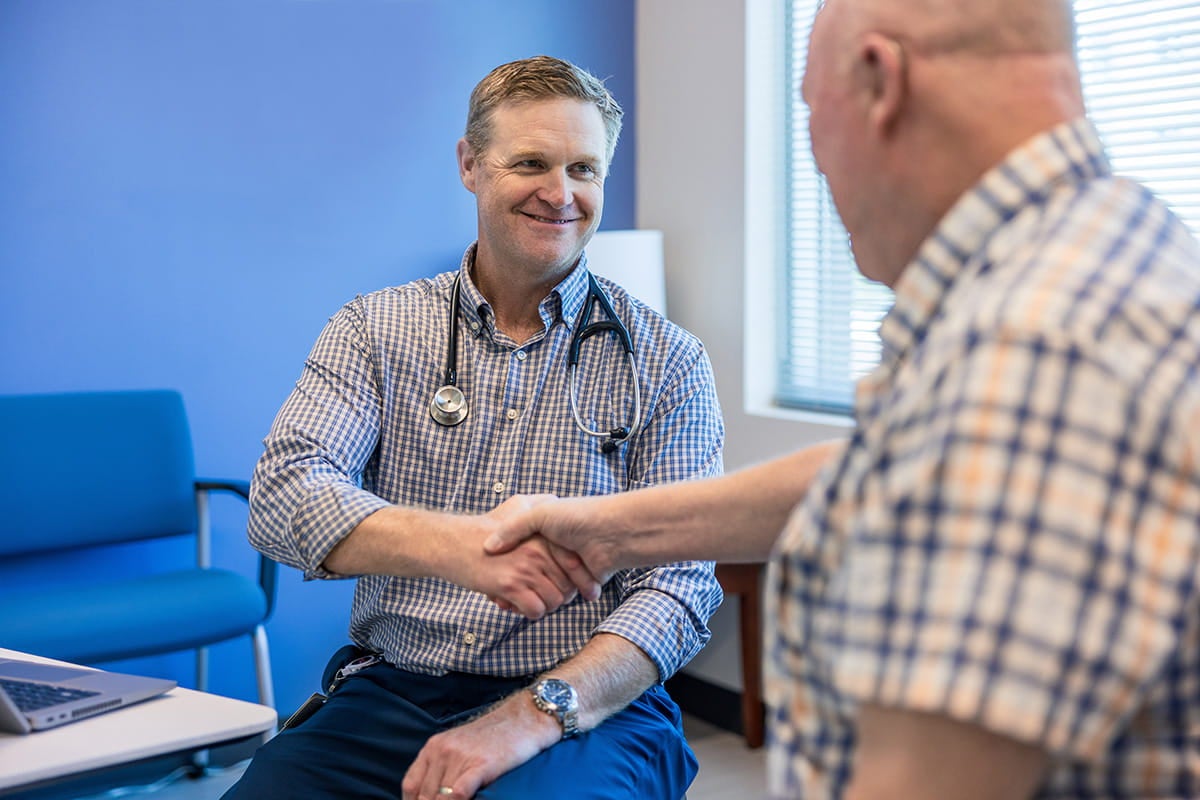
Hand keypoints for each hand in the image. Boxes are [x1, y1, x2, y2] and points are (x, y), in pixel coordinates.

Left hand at [400, 693, 559, 799]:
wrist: (525, 719)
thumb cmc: (494, 738)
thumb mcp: (459, 746)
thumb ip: (442, 768)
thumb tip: (432, 795)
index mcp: (434, 747)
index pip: (410, 786)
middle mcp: (443, 750)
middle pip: (424, 796)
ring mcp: (461, 757)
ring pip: (439, 797)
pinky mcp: (481, 765)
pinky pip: (458, 793)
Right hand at [447, 495, 597, 618]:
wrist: (453, 543)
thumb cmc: (485, 528)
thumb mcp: (517, 504)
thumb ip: (541, 502)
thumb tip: (560, 503)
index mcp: (543, 535)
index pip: (575, 565)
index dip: (577, 581)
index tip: (567, 585)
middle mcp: (538, 551)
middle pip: (568, 587)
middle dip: (559, 595)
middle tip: (542, 593)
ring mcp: (525, 569)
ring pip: (554, 601)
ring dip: (544, 606)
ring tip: (529, 598)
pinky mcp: (510, 586)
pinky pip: (535, 610)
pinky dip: (530, 612)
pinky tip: (518, 603)